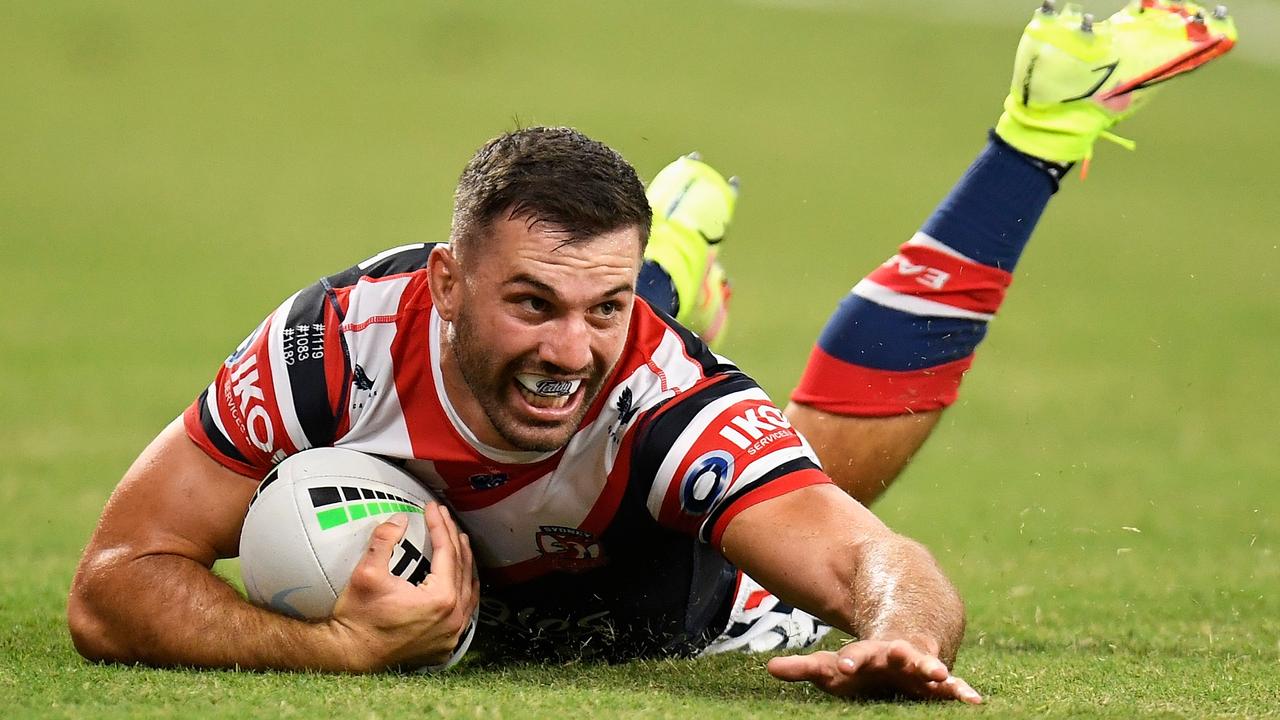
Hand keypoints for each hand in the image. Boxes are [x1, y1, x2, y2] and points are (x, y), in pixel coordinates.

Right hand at [329, 502, 478, 670]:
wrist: (350, 654)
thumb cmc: (358, 617)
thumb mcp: (366, 574)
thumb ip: (384, 540)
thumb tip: (399, 518)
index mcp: (441, 599)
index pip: (447, 552)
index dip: (439, 525)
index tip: (431, 508)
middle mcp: (453, 617)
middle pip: (461, 567)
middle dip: (453, 537)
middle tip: (443, 517)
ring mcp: (452, 633)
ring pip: (468, 588)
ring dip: (464, 561)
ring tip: (458, 540)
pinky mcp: (446, 643)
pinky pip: (465, 610)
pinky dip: (463, 588)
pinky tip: (460, 577)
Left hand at [766, 639, 981, 703]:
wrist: (903, 634)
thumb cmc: (863, 664)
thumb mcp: (833, 667)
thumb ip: (805, 668)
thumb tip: (769, 668)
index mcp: (869, 652)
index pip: (858, 654)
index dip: (852, 658)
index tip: (846, 662)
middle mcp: (896, 654)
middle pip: (897, 653)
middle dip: (899, 656)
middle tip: (902, 656)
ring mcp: (919, 663)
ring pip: (928, 664)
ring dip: (933, 669)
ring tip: (942, 675)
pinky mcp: (937, 678)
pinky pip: (953, 685)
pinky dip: (962, 691)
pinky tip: (975, 700)